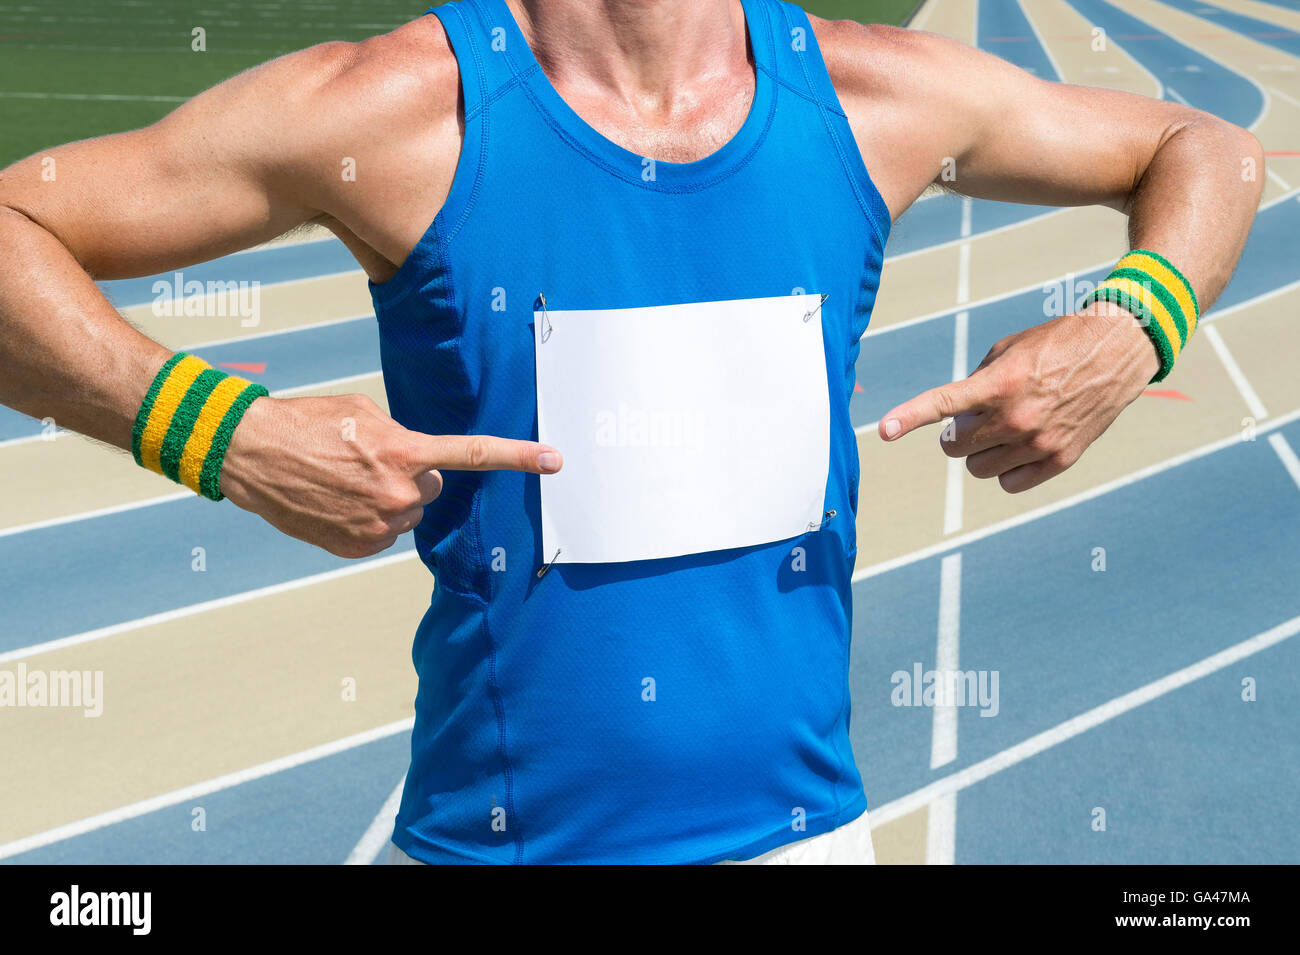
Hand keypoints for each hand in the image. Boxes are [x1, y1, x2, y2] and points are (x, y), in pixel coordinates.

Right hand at [219, 393, 560, 556]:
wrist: (250, 454)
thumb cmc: (306, 423)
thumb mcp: (363, 413)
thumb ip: (402, 435)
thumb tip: (416, 459)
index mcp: (405, 453)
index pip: (473, 454)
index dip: (518, 456)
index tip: (555, 460)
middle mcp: (398, 493)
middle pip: (432, 489)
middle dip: (411, 476)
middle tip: (369, 462)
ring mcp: (378, 525)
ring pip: (406, 513)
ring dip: (387, 499)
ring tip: (344, 481)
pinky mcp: (357, 546)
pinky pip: (382, 533)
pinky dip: (366, 520)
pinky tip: (336, 502)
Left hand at [878, 305, 1159, 492]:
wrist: (1117, 349)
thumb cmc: (1056, 344)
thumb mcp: (1007, 350)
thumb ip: (975, 382)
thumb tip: (956, 417)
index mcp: (998, 383)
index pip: (943, 405)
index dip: (909, 416)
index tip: (883, 430)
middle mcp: (1016, 417)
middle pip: (955, 447)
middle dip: (956, 435)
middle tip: (973, 420)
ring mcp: (1039, 442)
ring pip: (978, 469)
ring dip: (980, 453)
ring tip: (1000, 431)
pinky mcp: (1060, 460)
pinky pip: (1010, 484)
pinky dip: (1006, 471)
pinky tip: (1017, 449)